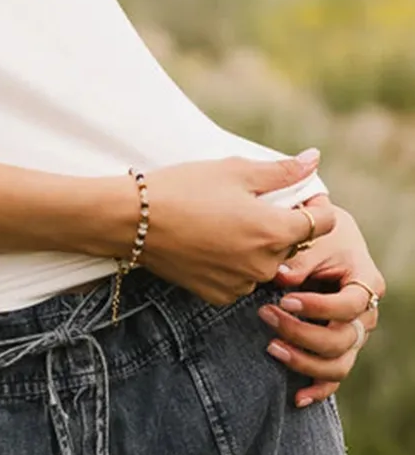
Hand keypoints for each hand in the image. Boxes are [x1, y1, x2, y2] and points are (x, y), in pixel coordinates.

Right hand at [141, 149, 335, 305]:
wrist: (132, 220)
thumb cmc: (183, 188)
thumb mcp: (235, 171)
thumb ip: (282, 171)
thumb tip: (314, 159)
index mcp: (274, 231)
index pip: (323, 223)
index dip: (316, 205)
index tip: (297, 195)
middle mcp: (264, 264)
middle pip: (294, 244)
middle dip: (282, 224)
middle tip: (251, 204)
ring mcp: (241, 284)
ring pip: (267, 263)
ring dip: (258, 245)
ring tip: (226, 222)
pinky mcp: (218, 295)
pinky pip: (242, 279)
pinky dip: (235, 263)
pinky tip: (211, 243)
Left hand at [256, 205, 384, 406]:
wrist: (325, 241)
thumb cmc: (320, 237)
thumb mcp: (313, 238)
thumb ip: (300, 259)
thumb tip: (281, 277)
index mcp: (366, 282)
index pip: (348, 305)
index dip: (318, 307)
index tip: (285, 300)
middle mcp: (366, 314)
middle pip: (342, 339)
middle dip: (302, 333)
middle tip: (266, 315)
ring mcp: (354, 335)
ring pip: (339, 364)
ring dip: (304, 362)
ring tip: (271, 347)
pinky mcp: (340, 349)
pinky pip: (334, 378)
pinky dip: (317, 390)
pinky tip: (296, 398)